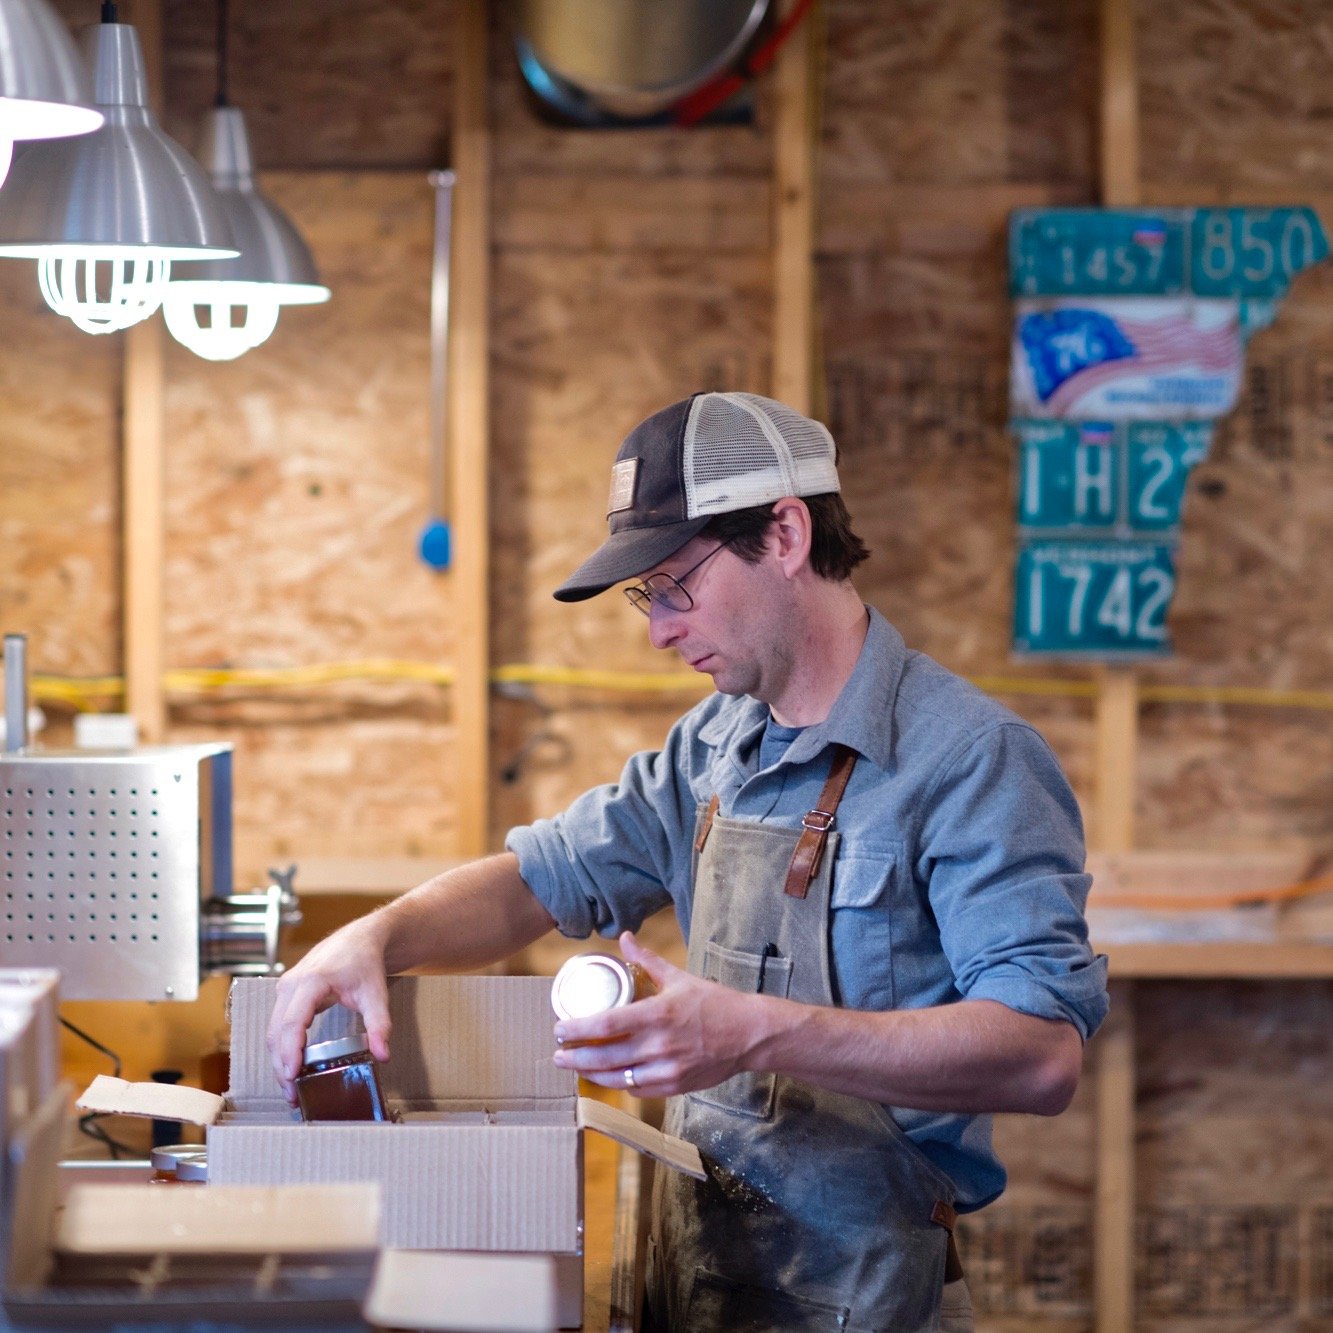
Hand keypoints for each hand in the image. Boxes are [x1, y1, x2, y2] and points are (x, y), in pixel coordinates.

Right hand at [265, 916, 393, 1104]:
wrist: (359, 939)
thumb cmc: (365, 962)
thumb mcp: (376, 993)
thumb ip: (380, 1024)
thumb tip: (383, 1055)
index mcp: (311, 981)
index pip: (293, 1022)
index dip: (290, 1051)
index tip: (292, 1076)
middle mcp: (291, 984)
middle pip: (277, 1032)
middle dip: (282, 1066)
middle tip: (293, 1095)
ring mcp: (285, 988)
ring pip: (273, 1031)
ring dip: (279, 1060)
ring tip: (291, 1088)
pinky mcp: (286, 994)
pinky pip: (277, 1025)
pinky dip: (281, 1048)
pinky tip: (291, 1067)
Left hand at [551, 932, 766, 1097]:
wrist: (749, 1034)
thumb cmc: (714, 1003)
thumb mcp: (679, 978)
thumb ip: (647, 961)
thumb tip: (625, 938)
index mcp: (658, 1014)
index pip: (606, 1024)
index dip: (578, 1029)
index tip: (560, 1029)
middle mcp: (659, 1044)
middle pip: (605, 1056)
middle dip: (576, 1058)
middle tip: (557, 1054)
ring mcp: (667, 1069)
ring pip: (618, 1077)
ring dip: (592, 1075)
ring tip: (575, 1068)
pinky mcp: (675, 1086)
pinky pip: (638, 1089)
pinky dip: (620, 1083)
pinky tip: (608, 1077)